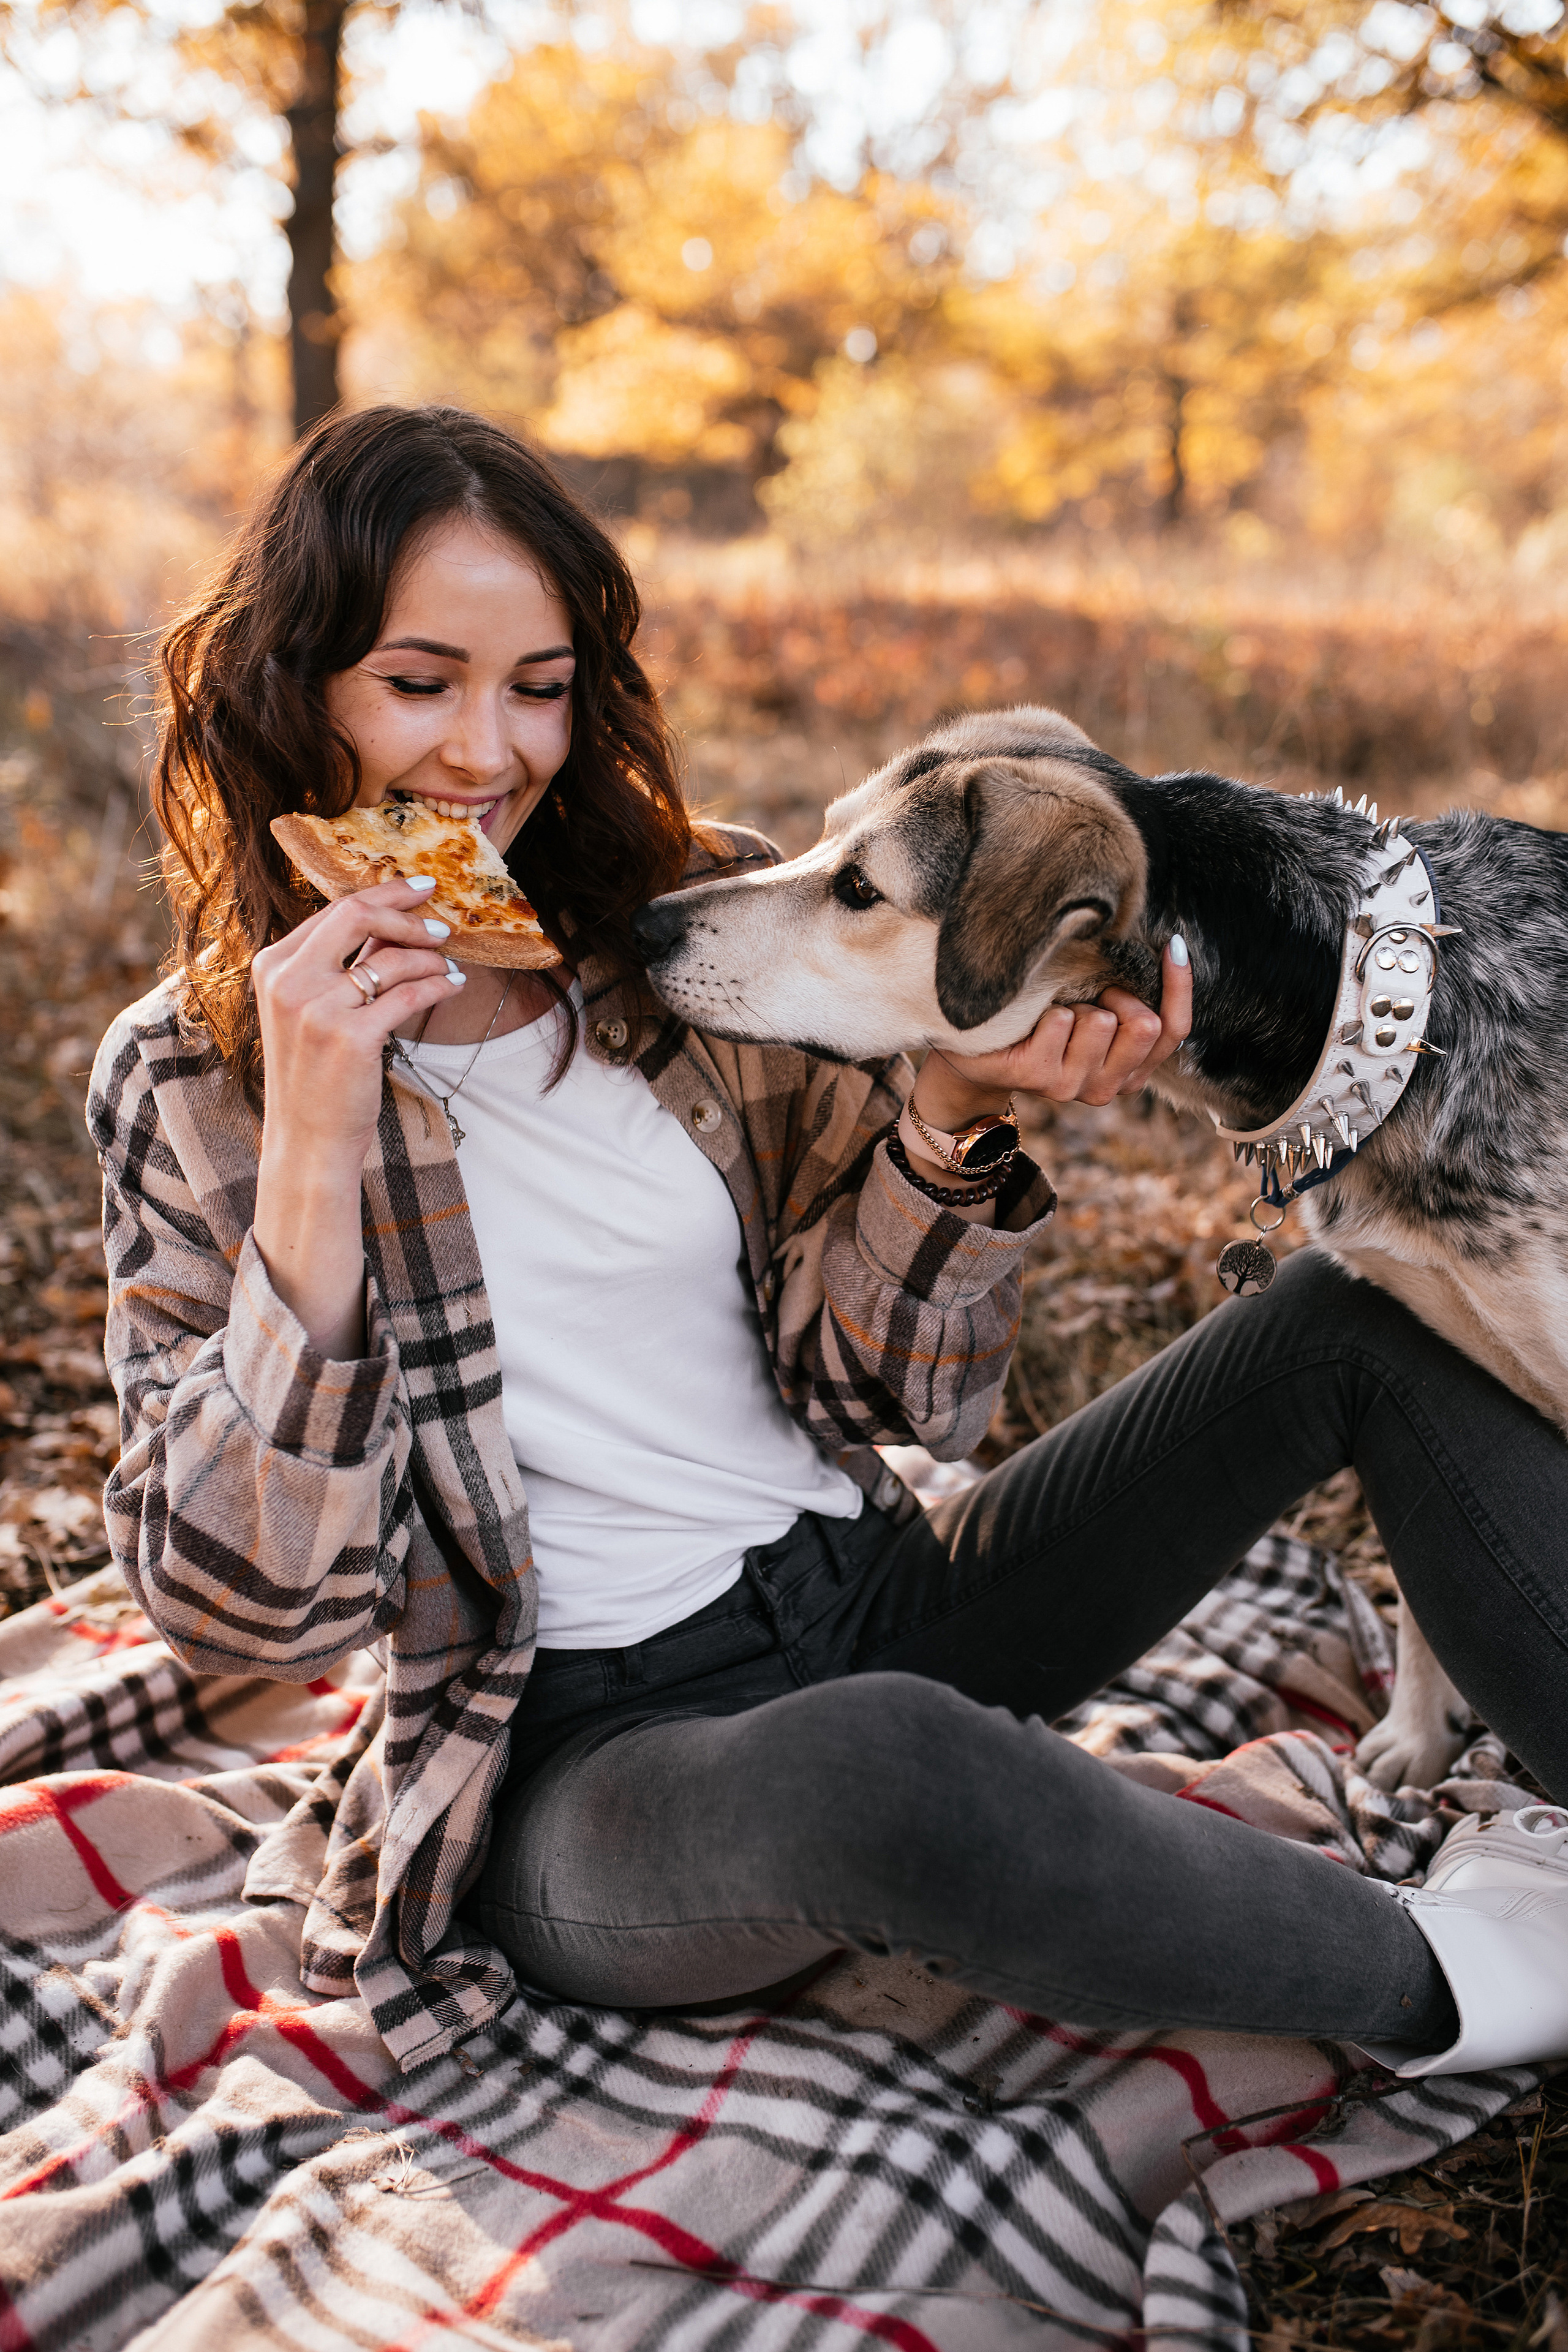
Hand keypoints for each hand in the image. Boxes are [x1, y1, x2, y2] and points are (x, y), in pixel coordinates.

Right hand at [252, 876, 464, 1171]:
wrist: (307, 1139)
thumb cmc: (314, 1074)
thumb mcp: (312, 1009)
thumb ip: (341, 964)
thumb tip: (392, 920)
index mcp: (273, 965)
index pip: (335, 910)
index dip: (385, 893)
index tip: (421, 889)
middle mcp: (289, 980)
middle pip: (357, 915)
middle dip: (408, 912)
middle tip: (442, 923)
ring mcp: (317, 1009)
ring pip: (392, 958)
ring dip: (430, 959)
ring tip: (448, 967)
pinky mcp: (351, 1038)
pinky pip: (409, 995)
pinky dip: (438, 986)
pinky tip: (452, 987)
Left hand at [914, 939, 1192, 1128]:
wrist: (976, 1052)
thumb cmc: (1041, 1019)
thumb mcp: (1093, 1003)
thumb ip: (1129, 993)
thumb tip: (1170, 945)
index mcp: (1131, 1070)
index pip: (1175, 1029)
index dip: (1179, 986)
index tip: (1172, 944)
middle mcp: (1108, 1086)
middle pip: (1144, 1025)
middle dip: (1116, 995)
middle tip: (1085, 995)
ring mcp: (1073, 1087)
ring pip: (1101, 1022)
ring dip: (1074, 1003)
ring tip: (1050, 1013)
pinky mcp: (1039, 1079)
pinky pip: (1061, 1023)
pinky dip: (1044, 1010)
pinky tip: (1028, 1024)